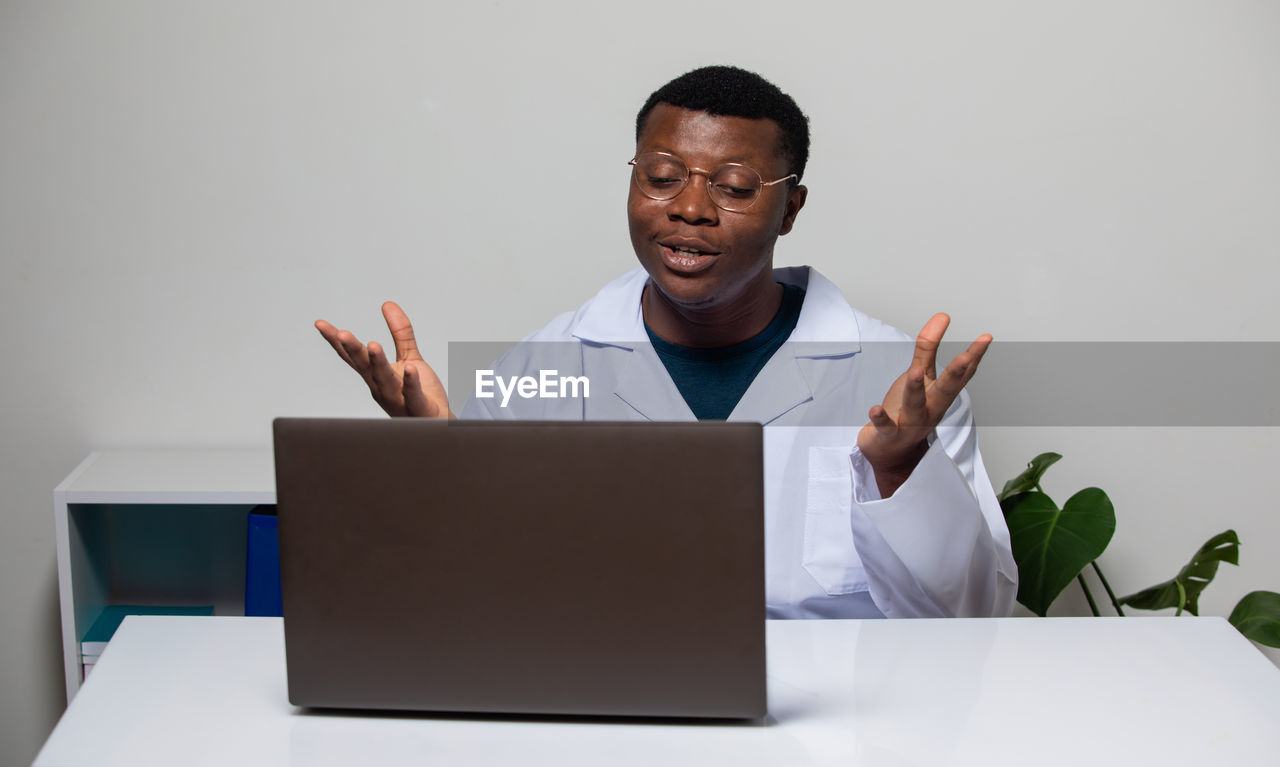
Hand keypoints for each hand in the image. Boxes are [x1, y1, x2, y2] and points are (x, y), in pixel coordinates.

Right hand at [315, 302, 452, 417]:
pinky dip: (410, 382)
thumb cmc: (419, 394)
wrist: (437, 425)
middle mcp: (381, 388)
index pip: (353, 356)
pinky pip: (412, 394)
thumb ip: (401, 332)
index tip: (320, 324)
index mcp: (376, 376)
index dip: (337, 341)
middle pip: (365, 366)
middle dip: (353, 350)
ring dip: (378, 362)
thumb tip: (387, 304)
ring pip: (385, 379)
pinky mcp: (417, 407)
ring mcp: (398, 399)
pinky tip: (409, 369)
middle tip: (341, 332)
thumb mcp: (410, 357)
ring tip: (372, 344)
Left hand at [857, 313, 990, 495]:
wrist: (891, 451)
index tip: (986, 338)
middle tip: (967, 356)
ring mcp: (910, 423)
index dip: (974, 356)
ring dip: (916, 390)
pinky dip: (880, 418)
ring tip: (915, 372)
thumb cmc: (907, 409)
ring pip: (915, 405)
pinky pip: (885, 426)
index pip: (961, 374)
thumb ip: (928, 347)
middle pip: (945, 390)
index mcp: (940, 395)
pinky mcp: (888, 434)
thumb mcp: (919, 375)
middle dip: (956, 374)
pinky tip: (874, 408)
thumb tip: (942, 316)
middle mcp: (930, 409)